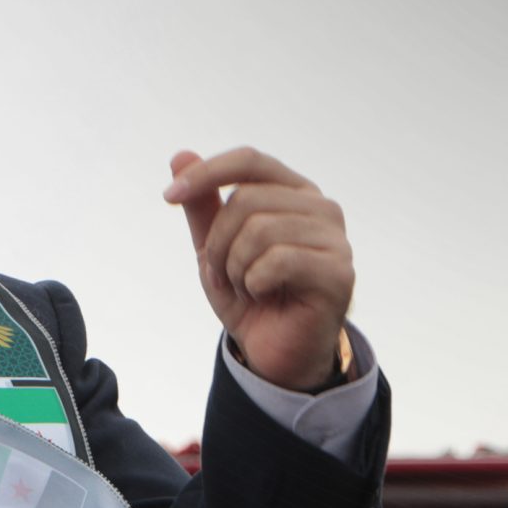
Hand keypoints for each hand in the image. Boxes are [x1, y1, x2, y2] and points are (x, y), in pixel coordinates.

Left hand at [163, 146, 354, 391]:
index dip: (206, 173)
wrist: (273, 351)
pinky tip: (264, 296)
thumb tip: (180, 156)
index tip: (169, 197)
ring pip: (259, 230)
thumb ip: (201, 204)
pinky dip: (254, 283)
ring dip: (235, 268)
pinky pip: (276, 261)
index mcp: (294, 192)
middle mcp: (320, 207)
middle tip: (224, 274)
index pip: (250, 161)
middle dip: (218, 242)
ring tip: (247, 287)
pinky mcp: (338, 272)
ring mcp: (335, 238)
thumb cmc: (249, 294)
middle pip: (246, 199)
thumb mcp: (214, 246)